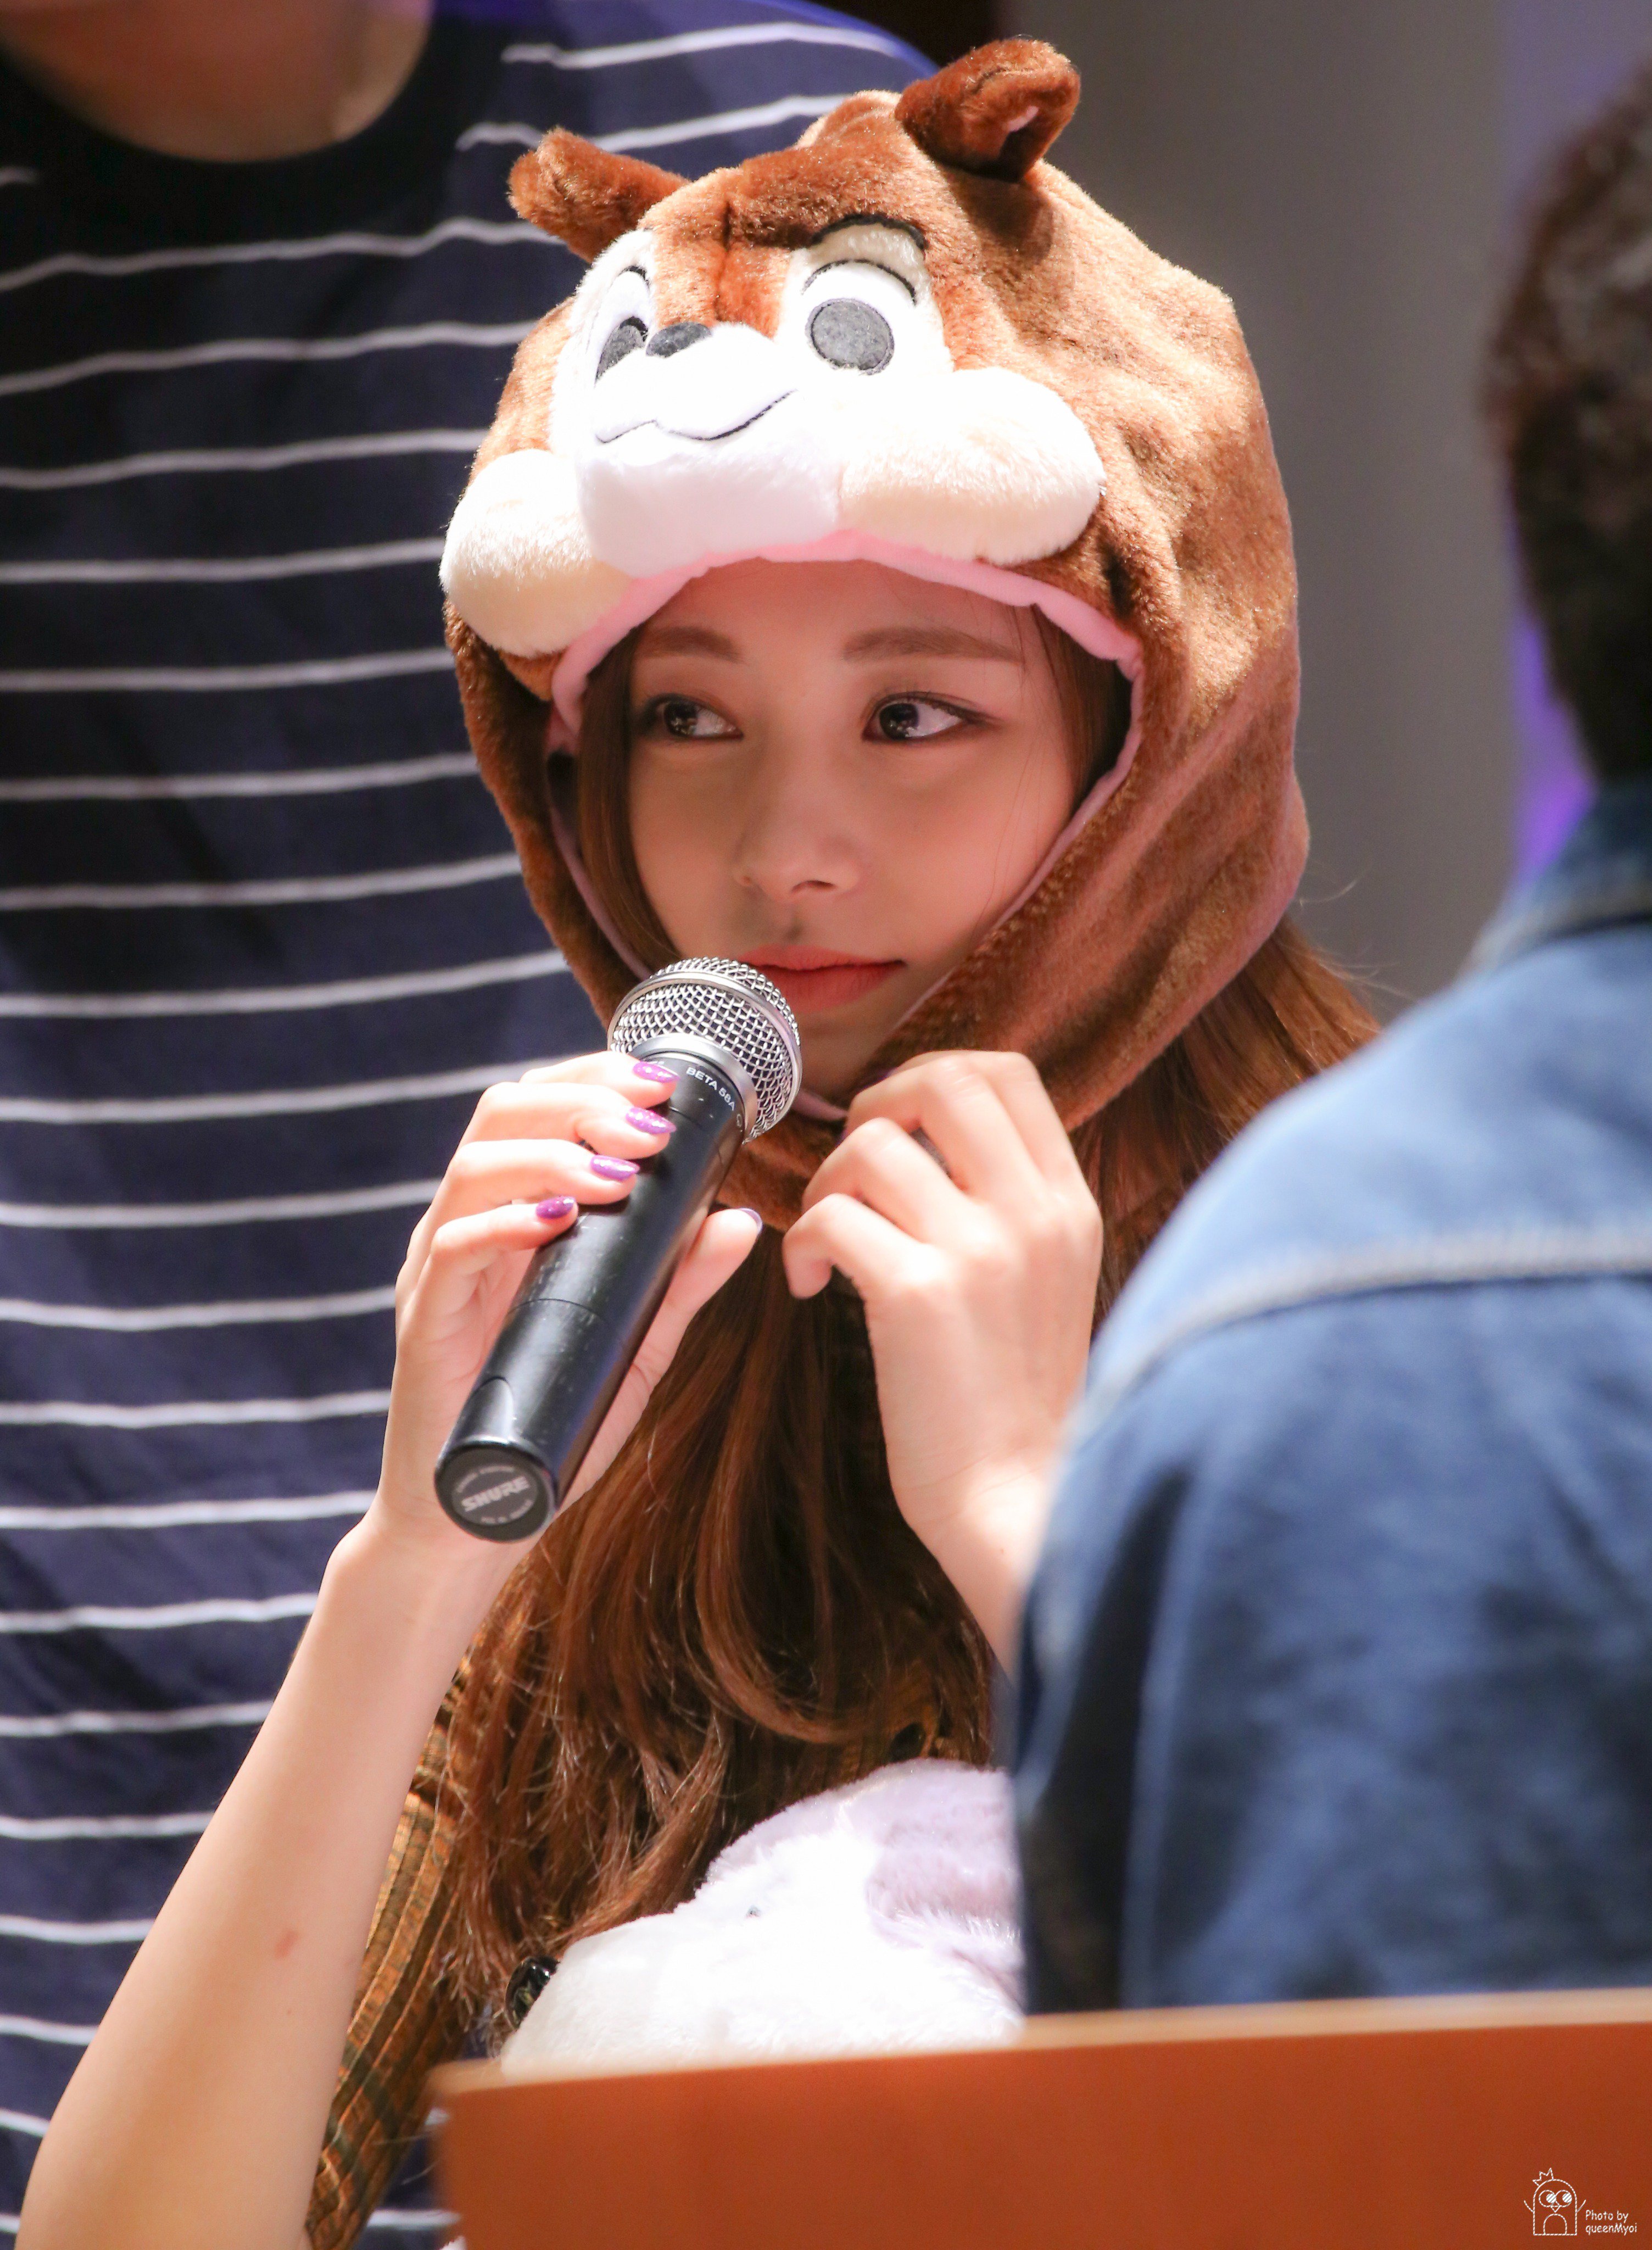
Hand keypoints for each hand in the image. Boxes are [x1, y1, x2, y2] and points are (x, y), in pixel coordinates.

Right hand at [370, 1052, 760, 1594]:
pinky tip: (558, 1219)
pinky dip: (505, 1222)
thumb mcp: (637, 1346)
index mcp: (514, 1213)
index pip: (541, 1108)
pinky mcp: (423, 1319)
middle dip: (581, 1100)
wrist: (479, 1518)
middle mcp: (468, 1224)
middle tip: (651, 1122)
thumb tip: (744, 1220)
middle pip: (503, 1113)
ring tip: (620, 1173)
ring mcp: (438, 1269)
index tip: (665, 1084)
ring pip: (474, 1167)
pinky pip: (452, 1247)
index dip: (597, 1078)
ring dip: (553, 1152)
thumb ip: (681, 1282)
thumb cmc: (555, 1424)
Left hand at [782, 1052, 1101, 1667]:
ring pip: (871, 1147)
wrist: (1019, 1504)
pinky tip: (811, 1287)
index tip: (899, 1134)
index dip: (930, 1079)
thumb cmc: (1014, 1402)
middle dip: (876, 1108)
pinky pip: (830, 1217)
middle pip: (941, 1080)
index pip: (1005, 1073)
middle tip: (854, 1175)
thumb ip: (1010, 1206)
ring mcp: (981, 1251)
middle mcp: (1034, 1214)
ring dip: (826, 1186)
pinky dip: (801, 1243)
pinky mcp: (918, 1295)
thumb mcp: (1047, 1281)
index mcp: (1068, 1206)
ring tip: (829, 1245)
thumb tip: (931, 1142)